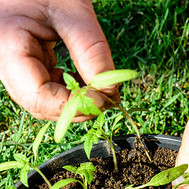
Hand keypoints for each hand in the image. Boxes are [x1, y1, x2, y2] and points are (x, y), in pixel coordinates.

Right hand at [0, 0, 116, 120]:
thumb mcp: (74, 13)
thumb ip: (91, 51)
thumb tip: (110, 91)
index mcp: (7, 46)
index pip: (37, 96)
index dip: (72, 105)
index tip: (104, 100)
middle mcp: (5, 62)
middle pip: (40, 104)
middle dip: (77, 107)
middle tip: (109, 99)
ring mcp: (16, 65)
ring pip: (45, 101)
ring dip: (76, 101)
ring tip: (102, 88)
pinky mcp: (29, 65)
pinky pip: (49, 89)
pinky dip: (72, 91)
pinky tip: (89, 81)